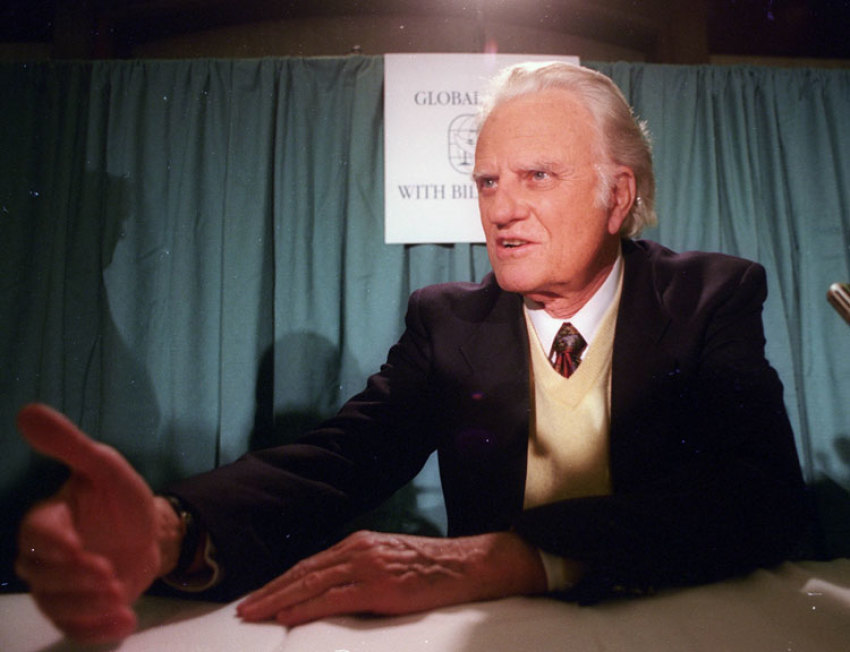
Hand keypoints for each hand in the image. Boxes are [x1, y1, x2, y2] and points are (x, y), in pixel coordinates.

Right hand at [14, 404, 175, 643]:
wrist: (150, 532)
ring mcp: (60, 587)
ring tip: (119, 593)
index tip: (77, 546)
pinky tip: (125, 622)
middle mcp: (46, 557)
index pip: (36, 533)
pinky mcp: (79, 610)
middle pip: (41, 575)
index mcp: (48, 519)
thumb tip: (28, 410)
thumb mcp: (105, 467)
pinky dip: (99, 630)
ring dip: (86, 604)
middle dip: (72, 578)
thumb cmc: (121, 499)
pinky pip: (77, 628)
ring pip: (56, 605)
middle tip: (108, 573)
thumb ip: (70, 445)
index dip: (52, 542)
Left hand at [236, 530, 548, 626]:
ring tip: (254, 615)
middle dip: (270, 592)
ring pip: (312, 584)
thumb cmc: (428, 568)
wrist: (464, 565)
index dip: (280, 581)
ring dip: (279, 601)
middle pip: (303, 572)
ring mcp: (367, 567)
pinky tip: (289, 616)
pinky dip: (307, 607)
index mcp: (357, 544)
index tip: (257, 596)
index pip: (309, 564)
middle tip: (243, 609)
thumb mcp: (387, 561)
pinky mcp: (379, 587)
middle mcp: (357, 550)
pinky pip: (335, 598)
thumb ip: (358, 570)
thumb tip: (329, 590)